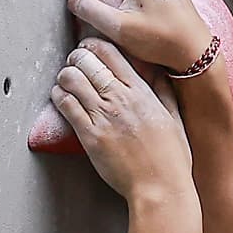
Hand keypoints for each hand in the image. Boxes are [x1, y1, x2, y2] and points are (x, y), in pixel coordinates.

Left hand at [51, 38, 193, 202]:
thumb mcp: (174, 118)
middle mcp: (120, 99)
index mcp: (141, 92)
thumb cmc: (171, 157)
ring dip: (65, 76)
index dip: (94, 45)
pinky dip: (58, 96)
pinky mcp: (89, 136)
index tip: (89, 48)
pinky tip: (59, 96)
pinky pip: (66, 106)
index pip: (111, 53)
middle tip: (74, 62)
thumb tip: (159, 74)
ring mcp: (103, 116)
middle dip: (76, 58)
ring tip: (65, 79)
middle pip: (88, 62)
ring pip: (72, 80)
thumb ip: (163, 92)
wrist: (160, 186)